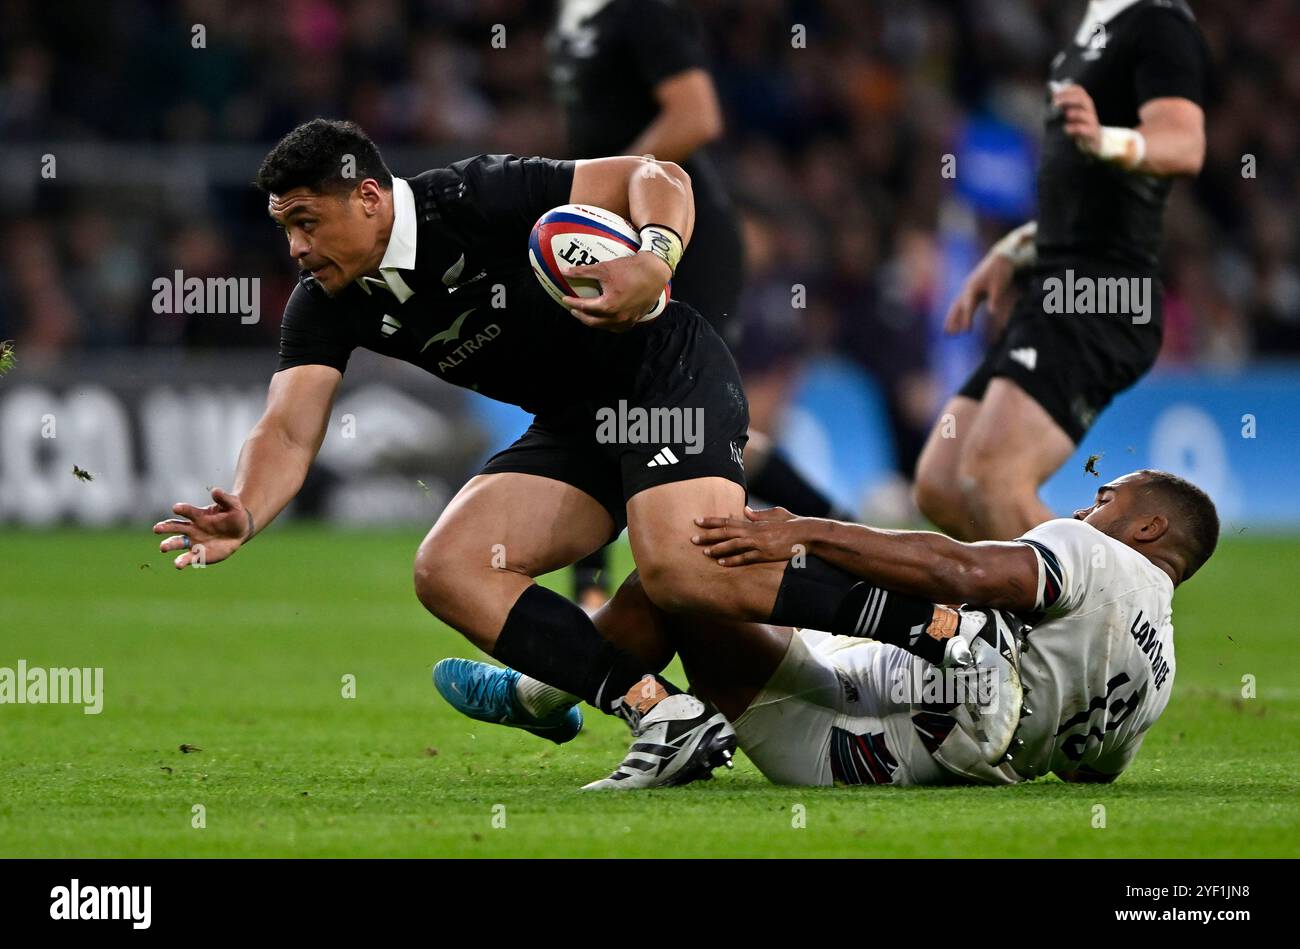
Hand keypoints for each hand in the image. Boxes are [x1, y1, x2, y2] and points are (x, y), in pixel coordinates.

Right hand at [152, 487, 250, 568]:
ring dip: (169, 545)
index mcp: (198, 515)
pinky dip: (184, 561)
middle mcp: (192, 528)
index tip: (176, 508)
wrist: (241, 531)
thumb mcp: (233, 504)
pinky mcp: (200, 554)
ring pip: (178, 543)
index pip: (187, 511)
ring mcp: (194, 542)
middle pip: (175, 527)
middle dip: (165, 527)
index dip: (182, 509)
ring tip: (163, 547)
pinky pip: (190, 558)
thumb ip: (224, 498)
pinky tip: (178, 564)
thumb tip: (215, 491)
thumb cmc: (234, 515)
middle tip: (157, 529)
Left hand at [561, 253, 670, 331]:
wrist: (654, 271)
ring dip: (594, 322)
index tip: (564, 298)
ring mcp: (628, 320)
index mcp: (608, 306)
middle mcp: (617, 317)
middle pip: (593, 321)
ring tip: (588, 315)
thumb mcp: (603, 268)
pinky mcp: (636, 318)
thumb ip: (582, 272)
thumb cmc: (629, 269)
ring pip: (606, 326)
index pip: (584, 307)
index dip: (572, 303)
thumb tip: (563, 271)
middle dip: (581, 316)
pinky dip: (609, 324)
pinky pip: (619, 327)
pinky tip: (606, 319)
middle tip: (573, 309)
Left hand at [691, 505, 805, 566]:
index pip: (728, 520)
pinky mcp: (765, 555)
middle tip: (692, 538)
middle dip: (708, 536)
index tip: (698, 521)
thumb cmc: (793, 523)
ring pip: (733, 545)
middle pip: (726, 532)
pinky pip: (745, 558)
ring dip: (717, 548)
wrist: (808, 534)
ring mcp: (759, 544)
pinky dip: (732, 561)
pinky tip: (721, 563)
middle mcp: (754, 532)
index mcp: (755, 522)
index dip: (712, 521)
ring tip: (704, 552)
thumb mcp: (776, 514)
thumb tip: (745, 510)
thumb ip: (759, 514)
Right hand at [944, 251, 1016, 334]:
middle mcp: (967, 288)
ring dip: (952, 318)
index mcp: (972, 287)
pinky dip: (959, 313)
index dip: (966, 319)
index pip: (968, 307)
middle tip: (948, 334)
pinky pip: (962, 303)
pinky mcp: (972, 289)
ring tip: (947, 331)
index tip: (967, 331)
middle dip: (952, 321)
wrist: (1000, 258)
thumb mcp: (999, 286)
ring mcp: (968, 289)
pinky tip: (958, 322)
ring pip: (957, 306)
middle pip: (956, 307)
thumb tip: (992, 313)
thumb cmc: (1000, 272)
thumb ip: (994, 299)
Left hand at [1052, 82, 1101, 155]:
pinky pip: (1085, 129)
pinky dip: (1075, 128)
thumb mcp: (1073, 114)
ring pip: (1084, 113)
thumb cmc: (1080, 126)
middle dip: (1067, 99)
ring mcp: (1091, 120)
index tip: (1055, 93)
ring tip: (1066, 114)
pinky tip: (1066, 129)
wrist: (1094, 141)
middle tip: (1055, 103)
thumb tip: (1051, 100)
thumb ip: (1064, 107)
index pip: (1079, 91)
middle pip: (1081, 99)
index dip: (1068, 90)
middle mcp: (1089, 109)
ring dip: (1074, 113)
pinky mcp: (1092, 132)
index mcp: (1084, 102)